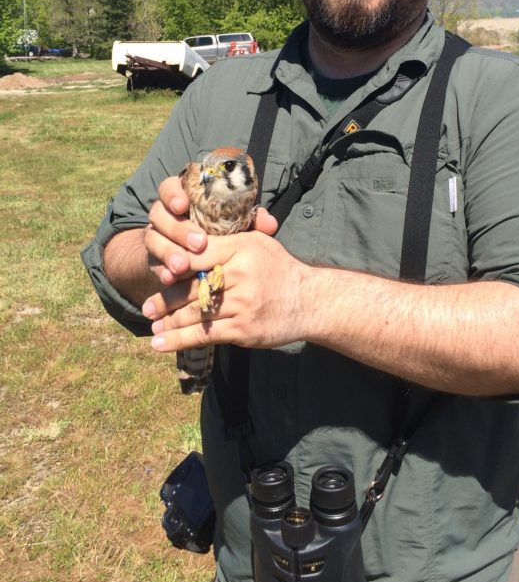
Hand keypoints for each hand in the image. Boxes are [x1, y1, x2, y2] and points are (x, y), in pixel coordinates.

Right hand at [145, 175, 276, 286]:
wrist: (202, 259)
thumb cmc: (223, 233)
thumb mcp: (236, 225)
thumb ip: (252, 221)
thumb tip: (270, 223)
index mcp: (184, 198)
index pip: (170, 187)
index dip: (173, 194)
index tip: (184, 205)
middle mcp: (166, 215)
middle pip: (159, 214)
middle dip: (177, 228)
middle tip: (199, 244)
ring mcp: (158, 237)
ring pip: (153, 239)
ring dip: (168, 252)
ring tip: (182, 266)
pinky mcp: (154, 259)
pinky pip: (152, 264)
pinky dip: (161, 271)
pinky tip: (170, 279)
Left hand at [145, 230, 310, 352]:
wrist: (309, 301)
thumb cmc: (278, 269)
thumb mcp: (258, 243)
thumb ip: (227, 240)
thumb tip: (191, 237)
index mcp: (242, 248)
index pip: (198, 254)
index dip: (175, 264)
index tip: (159, 272)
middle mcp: (241, 274)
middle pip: (192, 287)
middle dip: (165, 300)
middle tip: (146, 308)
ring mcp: (242, 303)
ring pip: (194, 313)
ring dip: (168, 323)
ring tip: (152, 328)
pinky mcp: (243, 328)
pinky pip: (204, 334)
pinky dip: (179, 340)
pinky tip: (162, 344)